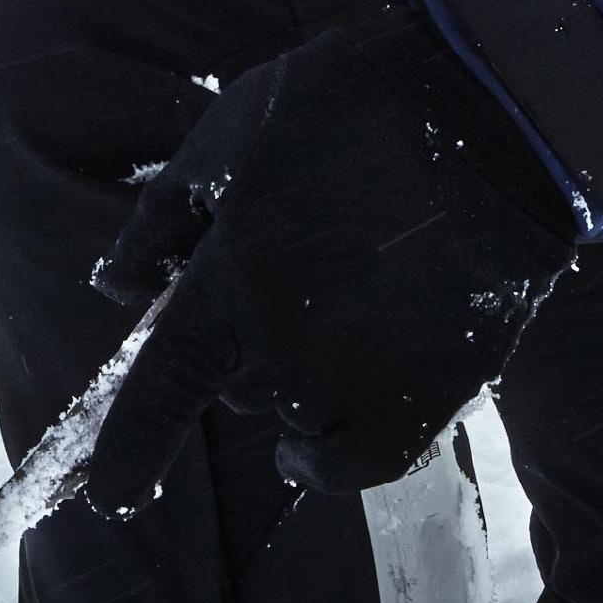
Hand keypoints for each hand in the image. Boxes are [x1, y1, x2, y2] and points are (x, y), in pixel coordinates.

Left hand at [84, 6, 576, 510]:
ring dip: (295, 378)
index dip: (128, 454)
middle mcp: (285, 354)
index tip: (110, 496)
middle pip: (234, 389)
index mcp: (228, 287)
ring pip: (294, 417)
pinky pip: (359, 463)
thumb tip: (117, 285)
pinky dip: (338, 447)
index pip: (158, 399)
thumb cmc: (350, 106)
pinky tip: (341, 404)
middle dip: (239, 344)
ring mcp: (361, 384)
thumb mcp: (231, 131)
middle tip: (287, 269)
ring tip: (339, 301)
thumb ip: (164, 217)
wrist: (491, 113)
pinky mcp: (430, 398)